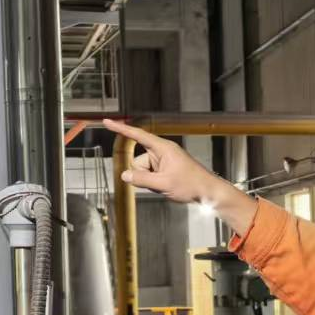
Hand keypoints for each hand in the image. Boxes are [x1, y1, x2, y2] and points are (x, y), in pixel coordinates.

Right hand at [103, 119, 257, 233]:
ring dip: (150, 181)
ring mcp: (163, 161)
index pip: (137, 135)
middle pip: (138, 161)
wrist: (207, 192)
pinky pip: (150, 176)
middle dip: (143, 175)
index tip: (107, 122)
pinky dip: (154, 183)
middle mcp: (161, 152)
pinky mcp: (164, 169)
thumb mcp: (163, 184)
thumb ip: (141, 179)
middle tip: (161, 182)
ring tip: (167, 185)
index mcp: (162, 148)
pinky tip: (168, 187)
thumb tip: (125, 175)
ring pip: (143, 171)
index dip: (120, 129)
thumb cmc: (191, 184)